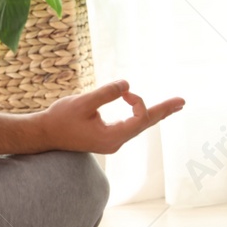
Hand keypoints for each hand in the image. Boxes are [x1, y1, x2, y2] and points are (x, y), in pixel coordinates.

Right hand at [39, 81, 183, 154]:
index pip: (140, 118)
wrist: (43, 135)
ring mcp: (111, 141)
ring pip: (138, 125)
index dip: (139, 101)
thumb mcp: (83, 103)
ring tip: (174, 106)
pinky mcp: (106, 137)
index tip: (125, 92)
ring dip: (154, 113)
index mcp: (113, 137)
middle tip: (183, 101)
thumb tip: (126, 84)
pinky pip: (129, 126)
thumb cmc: (60, 119)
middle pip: (146, 124)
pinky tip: (145, 111)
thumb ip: (106, 93)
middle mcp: (116, 142)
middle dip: (164, 111)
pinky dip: (139, 115)